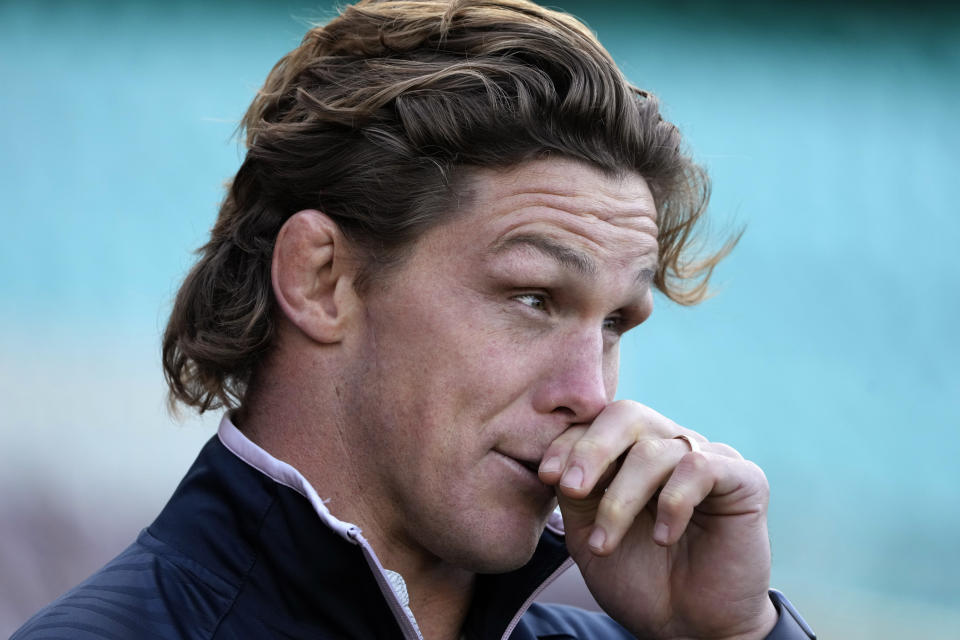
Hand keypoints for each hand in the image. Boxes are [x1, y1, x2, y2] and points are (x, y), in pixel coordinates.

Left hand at [538, 400, 777, 639]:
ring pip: (655, 451)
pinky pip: (700, 468)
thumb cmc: (640, 580)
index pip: (598, 423)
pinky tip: (662, 537)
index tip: (547, 477)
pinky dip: (672, 503)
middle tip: (572, 490)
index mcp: (635, 452)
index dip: (569, 443)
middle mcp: (672, 446)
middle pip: (627, 416)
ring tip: (607, 542)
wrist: (687, 629)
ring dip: (621, 499)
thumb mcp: (590, 532)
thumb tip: (557, 461)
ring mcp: (709, 458)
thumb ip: (576, 491)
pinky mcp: (743, 479)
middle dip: (591, 450)